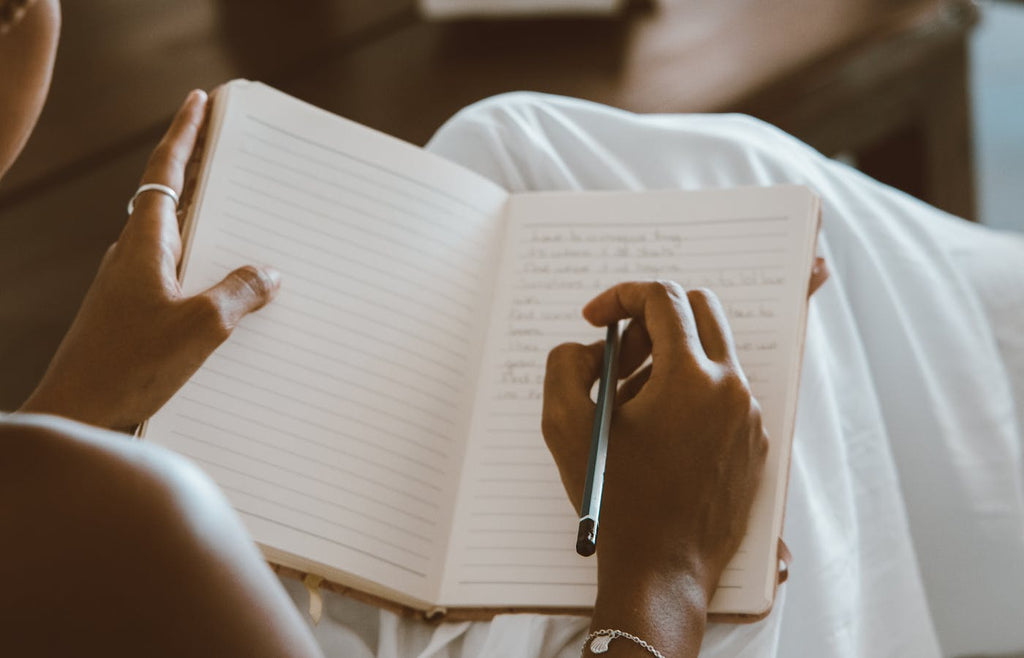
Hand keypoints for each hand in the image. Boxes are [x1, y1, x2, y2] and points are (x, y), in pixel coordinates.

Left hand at [20, 90, 280, 430]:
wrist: (77, 412)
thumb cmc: (129, 366)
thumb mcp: (202, 326)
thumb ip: (239, 292)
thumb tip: (266, 273)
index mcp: (145, 243)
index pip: (167, 171)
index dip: (185, 132)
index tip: (199, 100)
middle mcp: (133, 256)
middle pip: (172, 199)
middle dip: (202, 173)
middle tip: (231, 152)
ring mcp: (130, 286)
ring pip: (176, 242)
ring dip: (207, 228)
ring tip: (246, 226)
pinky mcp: (134, 315)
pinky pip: (176, 279)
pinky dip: (203, 272)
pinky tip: (229, 296)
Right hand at [543, 281, 768, 655]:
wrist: (662, 571)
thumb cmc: (614, 501)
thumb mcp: (566, 426)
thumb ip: (566, 363)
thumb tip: (591, 346)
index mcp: (691, 377)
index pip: (662, 298)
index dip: (620, 296)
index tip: (595, 319)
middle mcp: (731, 388)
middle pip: (698, 310)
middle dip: (651, 318)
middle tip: (618, 352)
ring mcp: (748, 416)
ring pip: (712, 352)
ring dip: (668, 356)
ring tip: (629, 402)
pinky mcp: (753, 443)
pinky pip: (722, 392)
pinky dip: (688, 390)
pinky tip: (656, 431)